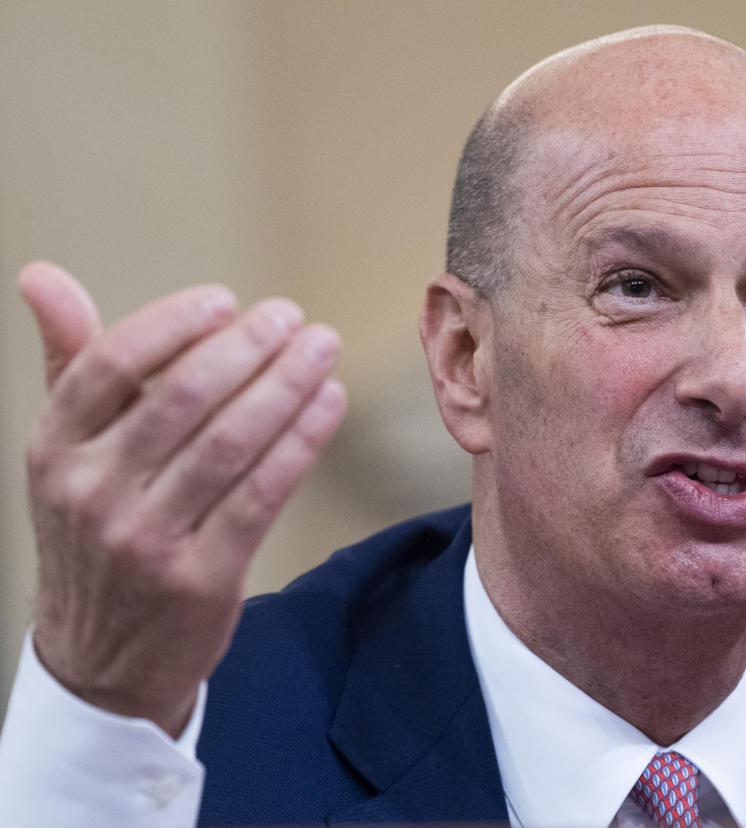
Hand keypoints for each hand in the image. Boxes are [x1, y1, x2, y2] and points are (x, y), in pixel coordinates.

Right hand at [19, 262, 346, 735]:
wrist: (100, 660)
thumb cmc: (94, 533)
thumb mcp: (66, 453)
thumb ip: (69, 363)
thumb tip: (42, 276)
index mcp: (53, 450)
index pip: (109, 365)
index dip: (173, 325)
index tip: (226, 301)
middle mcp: (91, 492)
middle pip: (181, 399)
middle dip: (247, 349)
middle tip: (292, 317)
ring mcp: (145, 538)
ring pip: (229, 442)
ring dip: (286, 386)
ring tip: (322, 348)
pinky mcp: (201, 576)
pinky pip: (262, 494)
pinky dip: (301, 442)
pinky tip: (328, 405)